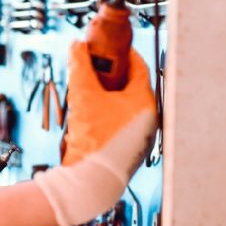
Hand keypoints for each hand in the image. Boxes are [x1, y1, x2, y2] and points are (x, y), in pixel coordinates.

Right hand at [61, 41, 155, 168]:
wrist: (90, 179)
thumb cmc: (93, 138)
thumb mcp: (82, 93)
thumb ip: (79, 65)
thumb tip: (76, 46)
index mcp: (145, 102)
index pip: (139, 67)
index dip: (122, 54)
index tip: (110, 47)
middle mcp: (148, 119)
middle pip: (131, 86)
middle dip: (111, 76)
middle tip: (95, 70)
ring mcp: (141, 136)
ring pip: (125, 106)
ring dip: (107, 97)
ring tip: (88, 94)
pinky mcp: (130, 149)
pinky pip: (121, 124)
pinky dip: (107, 115)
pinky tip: (90, 118)